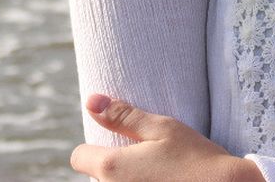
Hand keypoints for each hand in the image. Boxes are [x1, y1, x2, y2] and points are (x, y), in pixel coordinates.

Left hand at [69, 94, 262, 181]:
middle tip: (141, 160)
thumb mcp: (161, 128)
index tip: (111, 144)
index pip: (79, 157)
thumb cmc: (195, 157)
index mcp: (112, 168)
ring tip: (155, 175)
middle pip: (96, 178)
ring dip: (126, 181)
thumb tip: (91, 101)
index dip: (91, 148)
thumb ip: (122, 116)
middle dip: (112, 169)